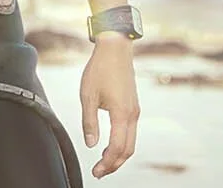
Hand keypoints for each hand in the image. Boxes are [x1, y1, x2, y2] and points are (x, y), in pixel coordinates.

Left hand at [79, 34, 138, 178]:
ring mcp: (135, 110)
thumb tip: (91, 144)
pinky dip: (122, 143)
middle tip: (99, 172)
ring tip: (103, 162)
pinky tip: (109, 145)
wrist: (115, 49)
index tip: (96, 171)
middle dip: (114, 164)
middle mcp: (132, 115)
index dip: (107, 163)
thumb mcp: (88, 96)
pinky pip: (130, 132)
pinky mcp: (133, 106)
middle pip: (128, 150)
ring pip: (131, 142)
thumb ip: (89, 122)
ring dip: (118, 155)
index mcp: (122, 114)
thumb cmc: (100, 70)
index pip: (117, 148)